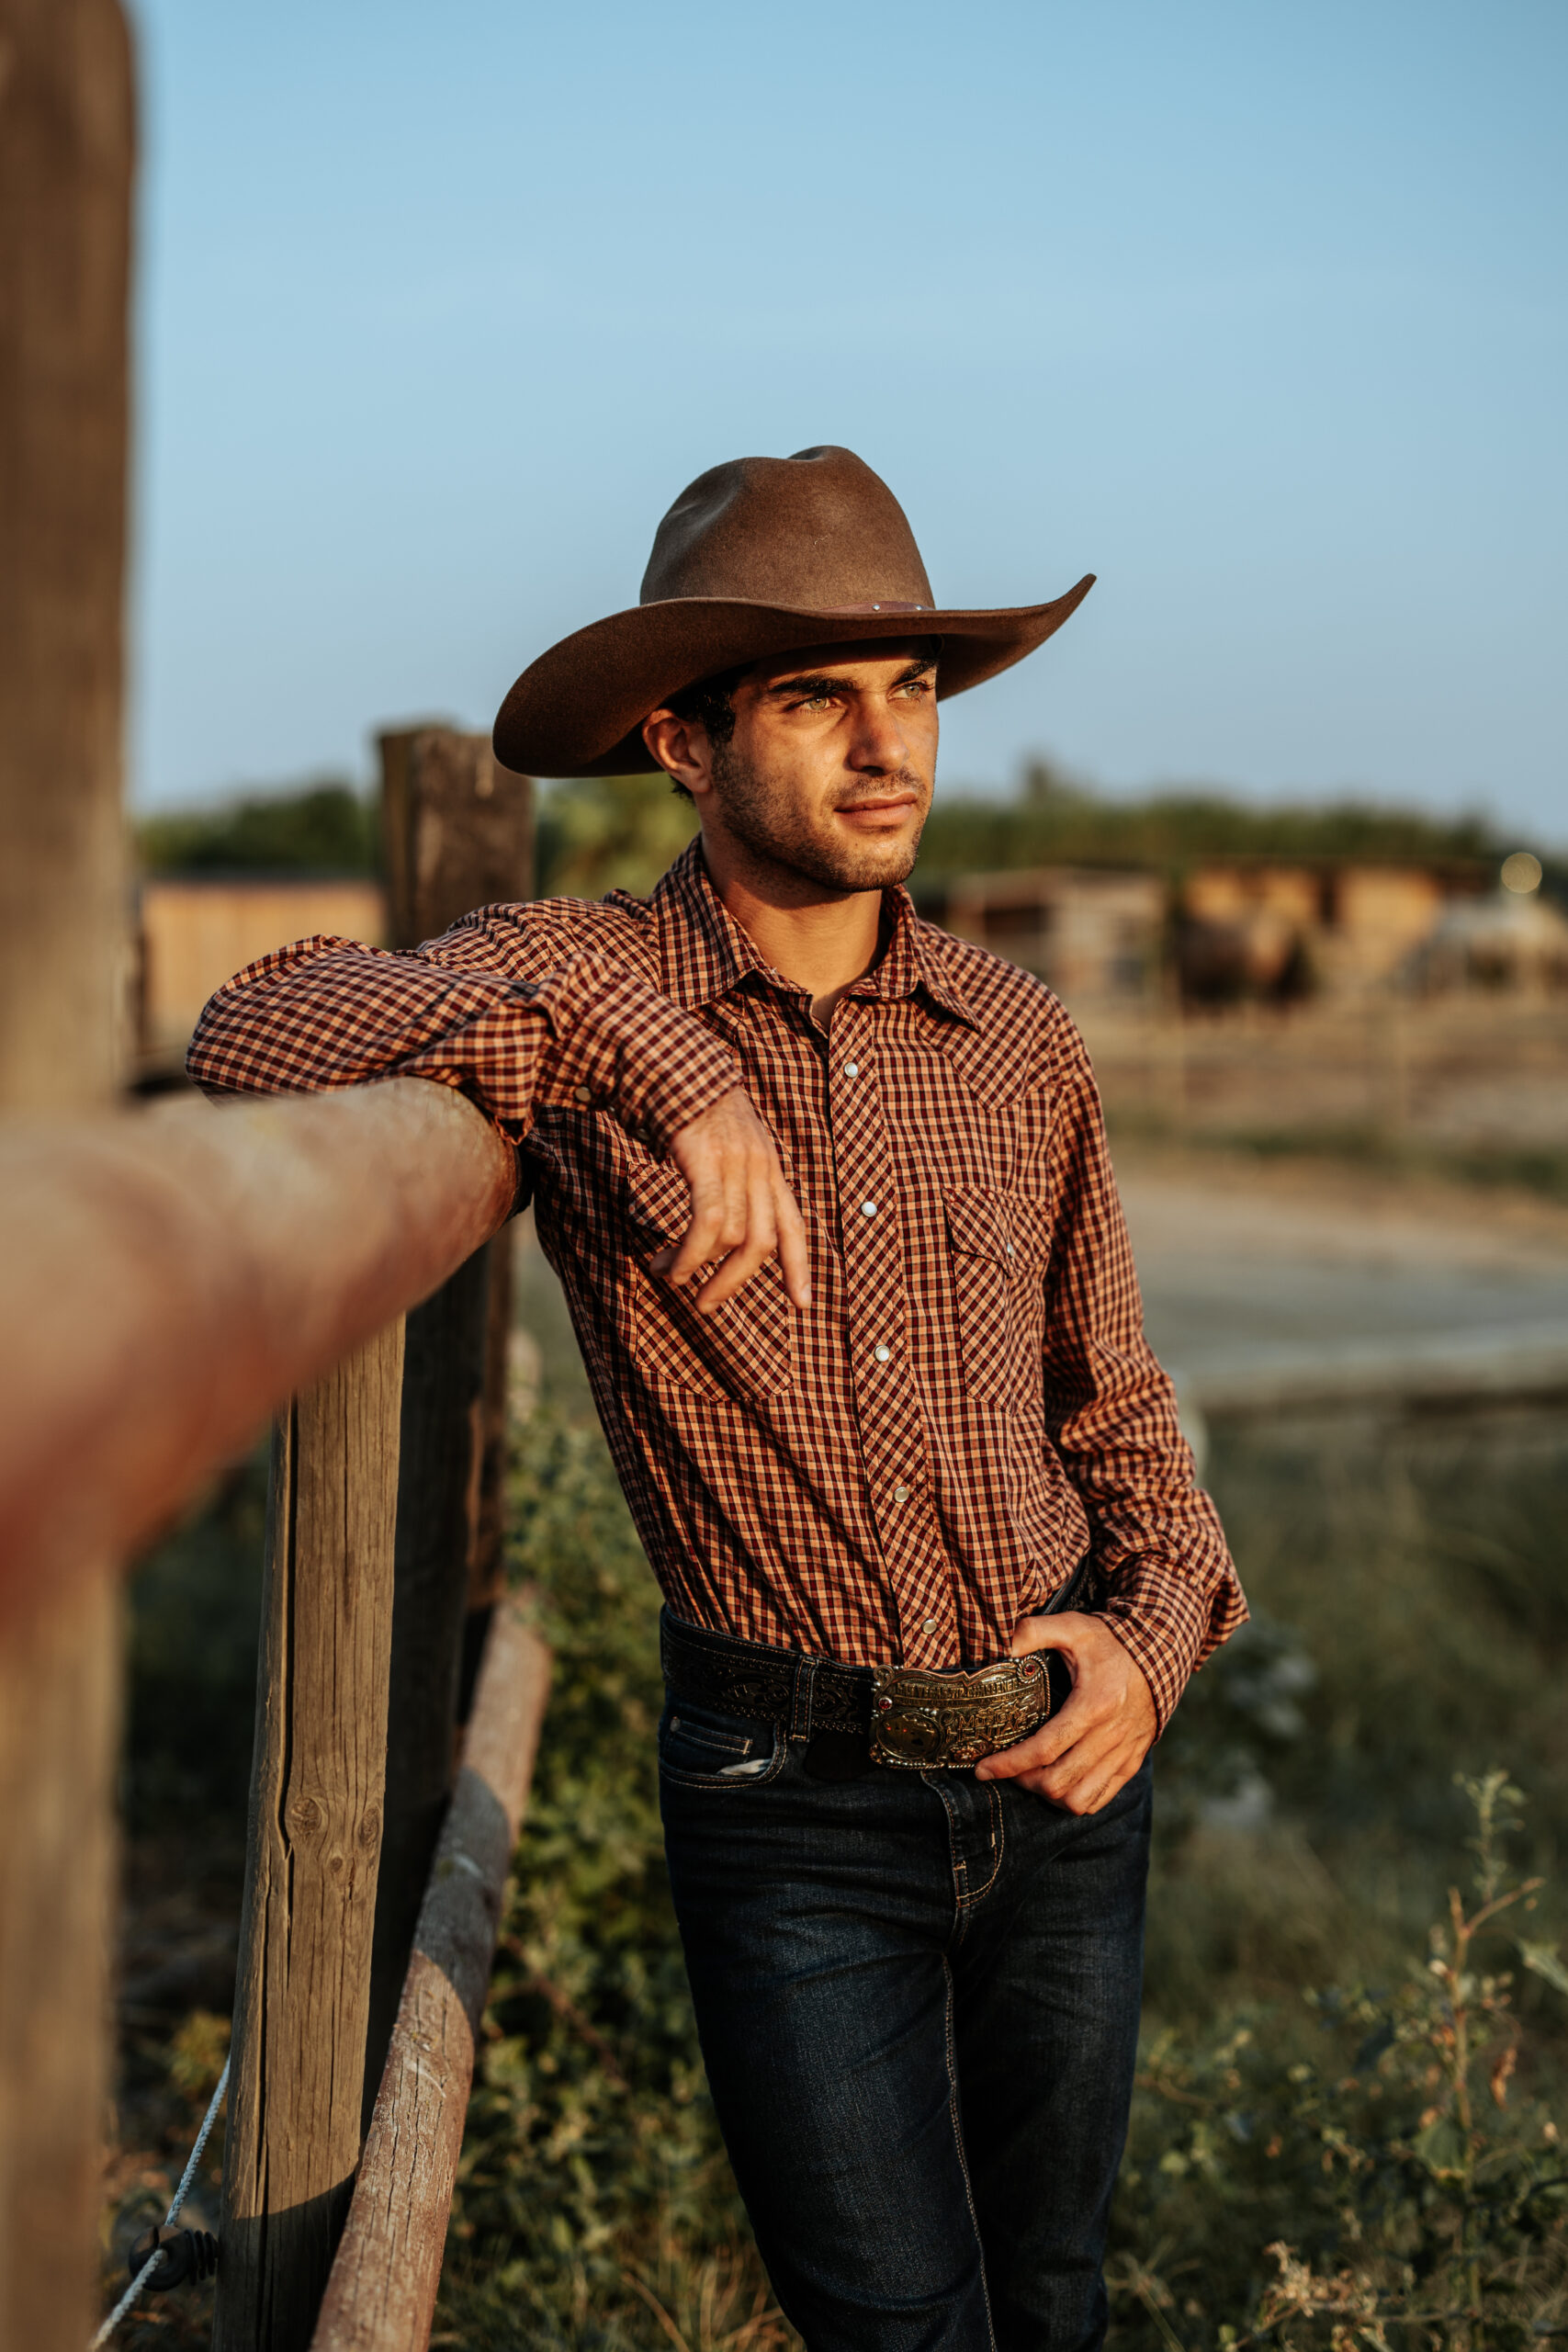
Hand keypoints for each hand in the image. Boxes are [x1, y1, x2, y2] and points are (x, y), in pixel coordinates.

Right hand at [646, 1086, 811, 1315]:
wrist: (670, 1060)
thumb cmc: (688, 1108)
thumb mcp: (723, 1145)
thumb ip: (729, 1181)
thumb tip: (716, 1227)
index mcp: (768, 1166)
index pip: (794, 1224)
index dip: (799, 1266)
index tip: (802, 1304)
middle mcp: (759, 1167)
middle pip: (763, 1242)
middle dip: (734, 1282)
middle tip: (706, 1306)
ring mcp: (735, 1162)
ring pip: (732, 1238)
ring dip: (697, 1269)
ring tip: (669, 1277)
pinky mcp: (706, 1159)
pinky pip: (707, 1221)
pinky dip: (690, 1254)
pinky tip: (668, 1263)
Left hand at [973, 1612, 1156, 1813]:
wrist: (1161, 1654)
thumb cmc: (1110, 1642)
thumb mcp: (1072, 1626)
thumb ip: (1034, 1631)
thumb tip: (1001, 1647)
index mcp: (1093, 1705)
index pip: (1044, 1748)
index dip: (1009, 1764)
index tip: (983, 1769)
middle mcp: (1111, 1735)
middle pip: (1058, 1781)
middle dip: (1024, 1781)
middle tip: (1006, 1767)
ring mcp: (1124, 1753)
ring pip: (1078, 1799)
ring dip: (1048, 1795)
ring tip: (1032, 1776)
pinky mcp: (1132, 1762)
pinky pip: (1100, 1798)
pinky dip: (1074, 1799)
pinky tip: (1058, 1782)